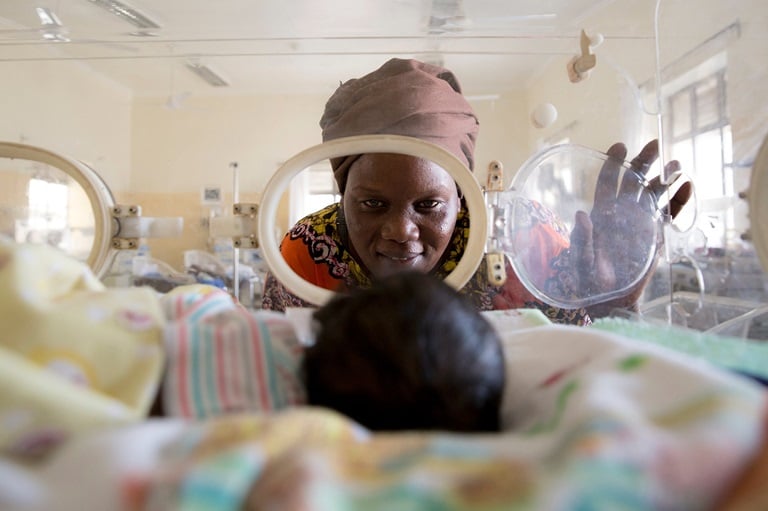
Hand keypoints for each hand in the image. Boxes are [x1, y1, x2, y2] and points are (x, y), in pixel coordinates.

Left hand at [569, 139, 692, 317]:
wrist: (613, 299)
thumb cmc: (590, 281)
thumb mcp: (582, 262)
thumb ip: (581, 241)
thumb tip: (582, 215)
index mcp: (602, 213)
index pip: (607, 182)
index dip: (614, 163)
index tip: (620, 147)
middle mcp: (622, 212)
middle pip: (634, 180)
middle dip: (643, 161)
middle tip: (654, 144)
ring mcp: (641, 220)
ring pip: (654, 192)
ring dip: (665, 177)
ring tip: (676, 165)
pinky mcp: (656, 232)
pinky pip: (670, 212)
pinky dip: (679, 199)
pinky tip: (687, 186)